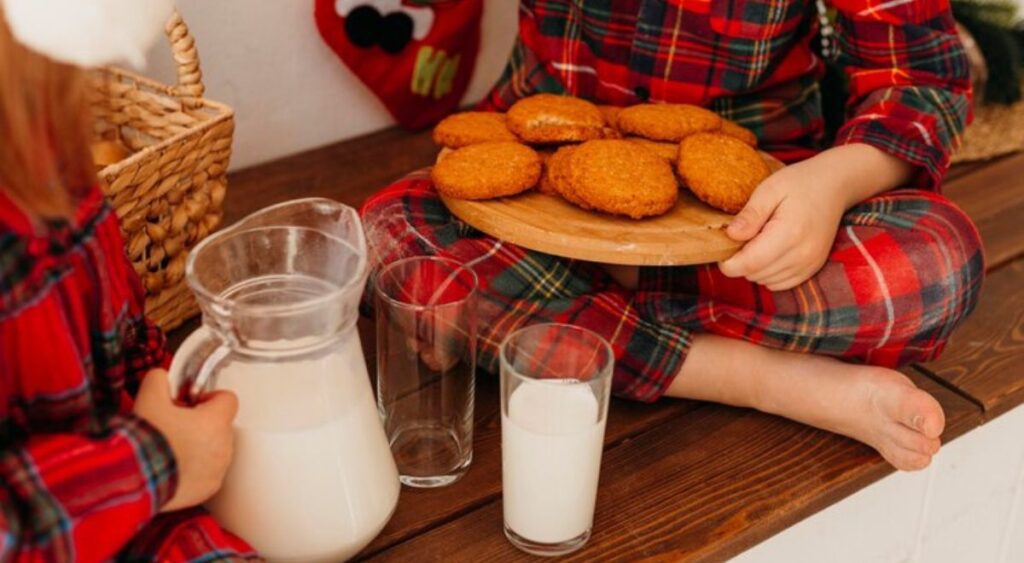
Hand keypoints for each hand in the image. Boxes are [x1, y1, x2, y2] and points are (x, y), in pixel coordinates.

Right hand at [133, 369, 237, 511]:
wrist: (135, 479)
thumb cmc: (147, 440)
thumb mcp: (149, 398)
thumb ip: (160, 379)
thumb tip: (162, 378)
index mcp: (216, 421)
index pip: (228, 399)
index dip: (208, 397)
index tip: (190, 403)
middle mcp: (224, 446)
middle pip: (220, 425)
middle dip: (201, 422)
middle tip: (174, 425)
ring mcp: (218, 470)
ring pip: (215, 449)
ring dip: (199, 446)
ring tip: (171, 447)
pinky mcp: (208, 489)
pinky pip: (207, 472)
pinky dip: (194, 468)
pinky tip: (172, 466)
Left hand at [718, 144, 915, 290]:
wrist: (835, 186)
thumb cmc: (800, 183)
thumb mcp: (769, 189)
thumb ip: (750, 215)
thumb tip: (730, 235)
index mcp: (789, 234)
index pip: (749, 264)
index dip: (728, 263)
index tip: (723, 248)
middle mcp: (802, 255)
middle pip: (755, 274)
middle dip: (741, 262)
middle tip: (743, 238)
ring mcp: (810, 264)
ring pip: (766, 281)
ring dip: (754, 268)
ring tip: (759, 242)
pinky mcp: (813, 268)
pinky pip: (780, 284)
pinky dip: (769, 273)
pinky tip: (770, 252)